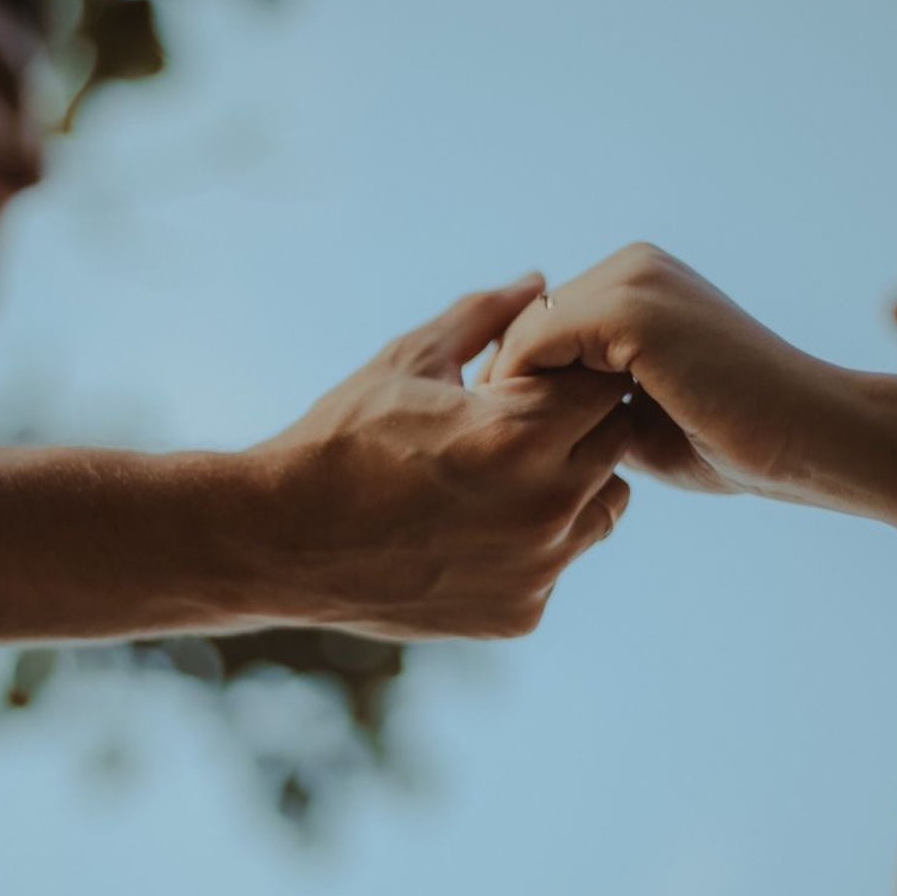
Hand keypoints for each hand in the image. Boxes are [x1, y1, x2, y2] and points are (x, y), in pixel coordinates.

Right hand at [253, 274, 632, 638]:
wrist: (281, 544)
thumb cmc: (339, 440)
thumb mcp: (407, 362)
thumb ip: (483, 317)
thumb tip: (539, 282)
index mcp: (521, 433)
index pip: (605, 383)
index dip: (571, 373)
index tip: (532, 377)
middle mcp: (544, 505)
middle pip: (616, 444)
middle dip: (575, 425)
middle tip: (513, 424)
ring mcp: (537, 568)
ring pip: (602, 509)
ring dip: (568, 485)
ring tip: (496, 478)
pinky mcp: (519, 613)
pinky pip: (557, 562)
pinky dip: (529, 545)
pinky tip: (469, 531)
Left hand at [487, 244, 842, 499]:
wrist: (813, 440)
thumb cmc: (734, 441)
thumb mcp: (637, 414)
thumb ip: (583, 398)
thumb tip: (515, 412)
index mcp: (637, 284)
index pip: (539, 328)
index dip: (518, 389)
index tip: (517, 449)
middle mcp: (633, 266)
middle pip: (524, 327)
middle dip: (512, 392)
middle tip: (514, 458)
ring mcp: (633, 279)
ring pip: (525, 336)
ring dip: (518, 398)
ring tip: (532, 456)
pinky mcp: (631, 308)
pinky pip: (537, 346)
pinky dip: (529, 395)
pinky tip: (549, 442)